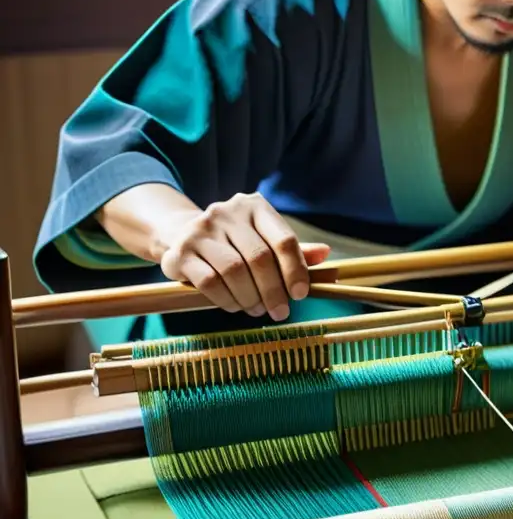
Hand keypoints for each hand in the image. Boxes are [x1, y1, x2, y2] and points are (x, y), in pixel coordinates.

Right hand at [155, 192, 329, 321]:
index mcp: (255, 206)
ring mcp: (201, 230)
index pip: (283, 240)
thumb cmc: (236, 242)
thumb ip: (293, 249)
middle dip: (274, 291)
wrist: (182, 234)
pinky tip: (235, 306)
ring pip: (234, 271)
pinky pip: (209, 282)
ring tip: (257, 309)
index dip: (296, 270)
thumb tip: (325, 253)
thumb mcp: (265, 239)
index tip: (300, 295)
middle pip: (259, 258)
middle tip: (280, 312)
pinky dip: (227, 300)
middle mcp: (227, 213)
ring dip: (250, 297)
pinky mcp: (181, 252)